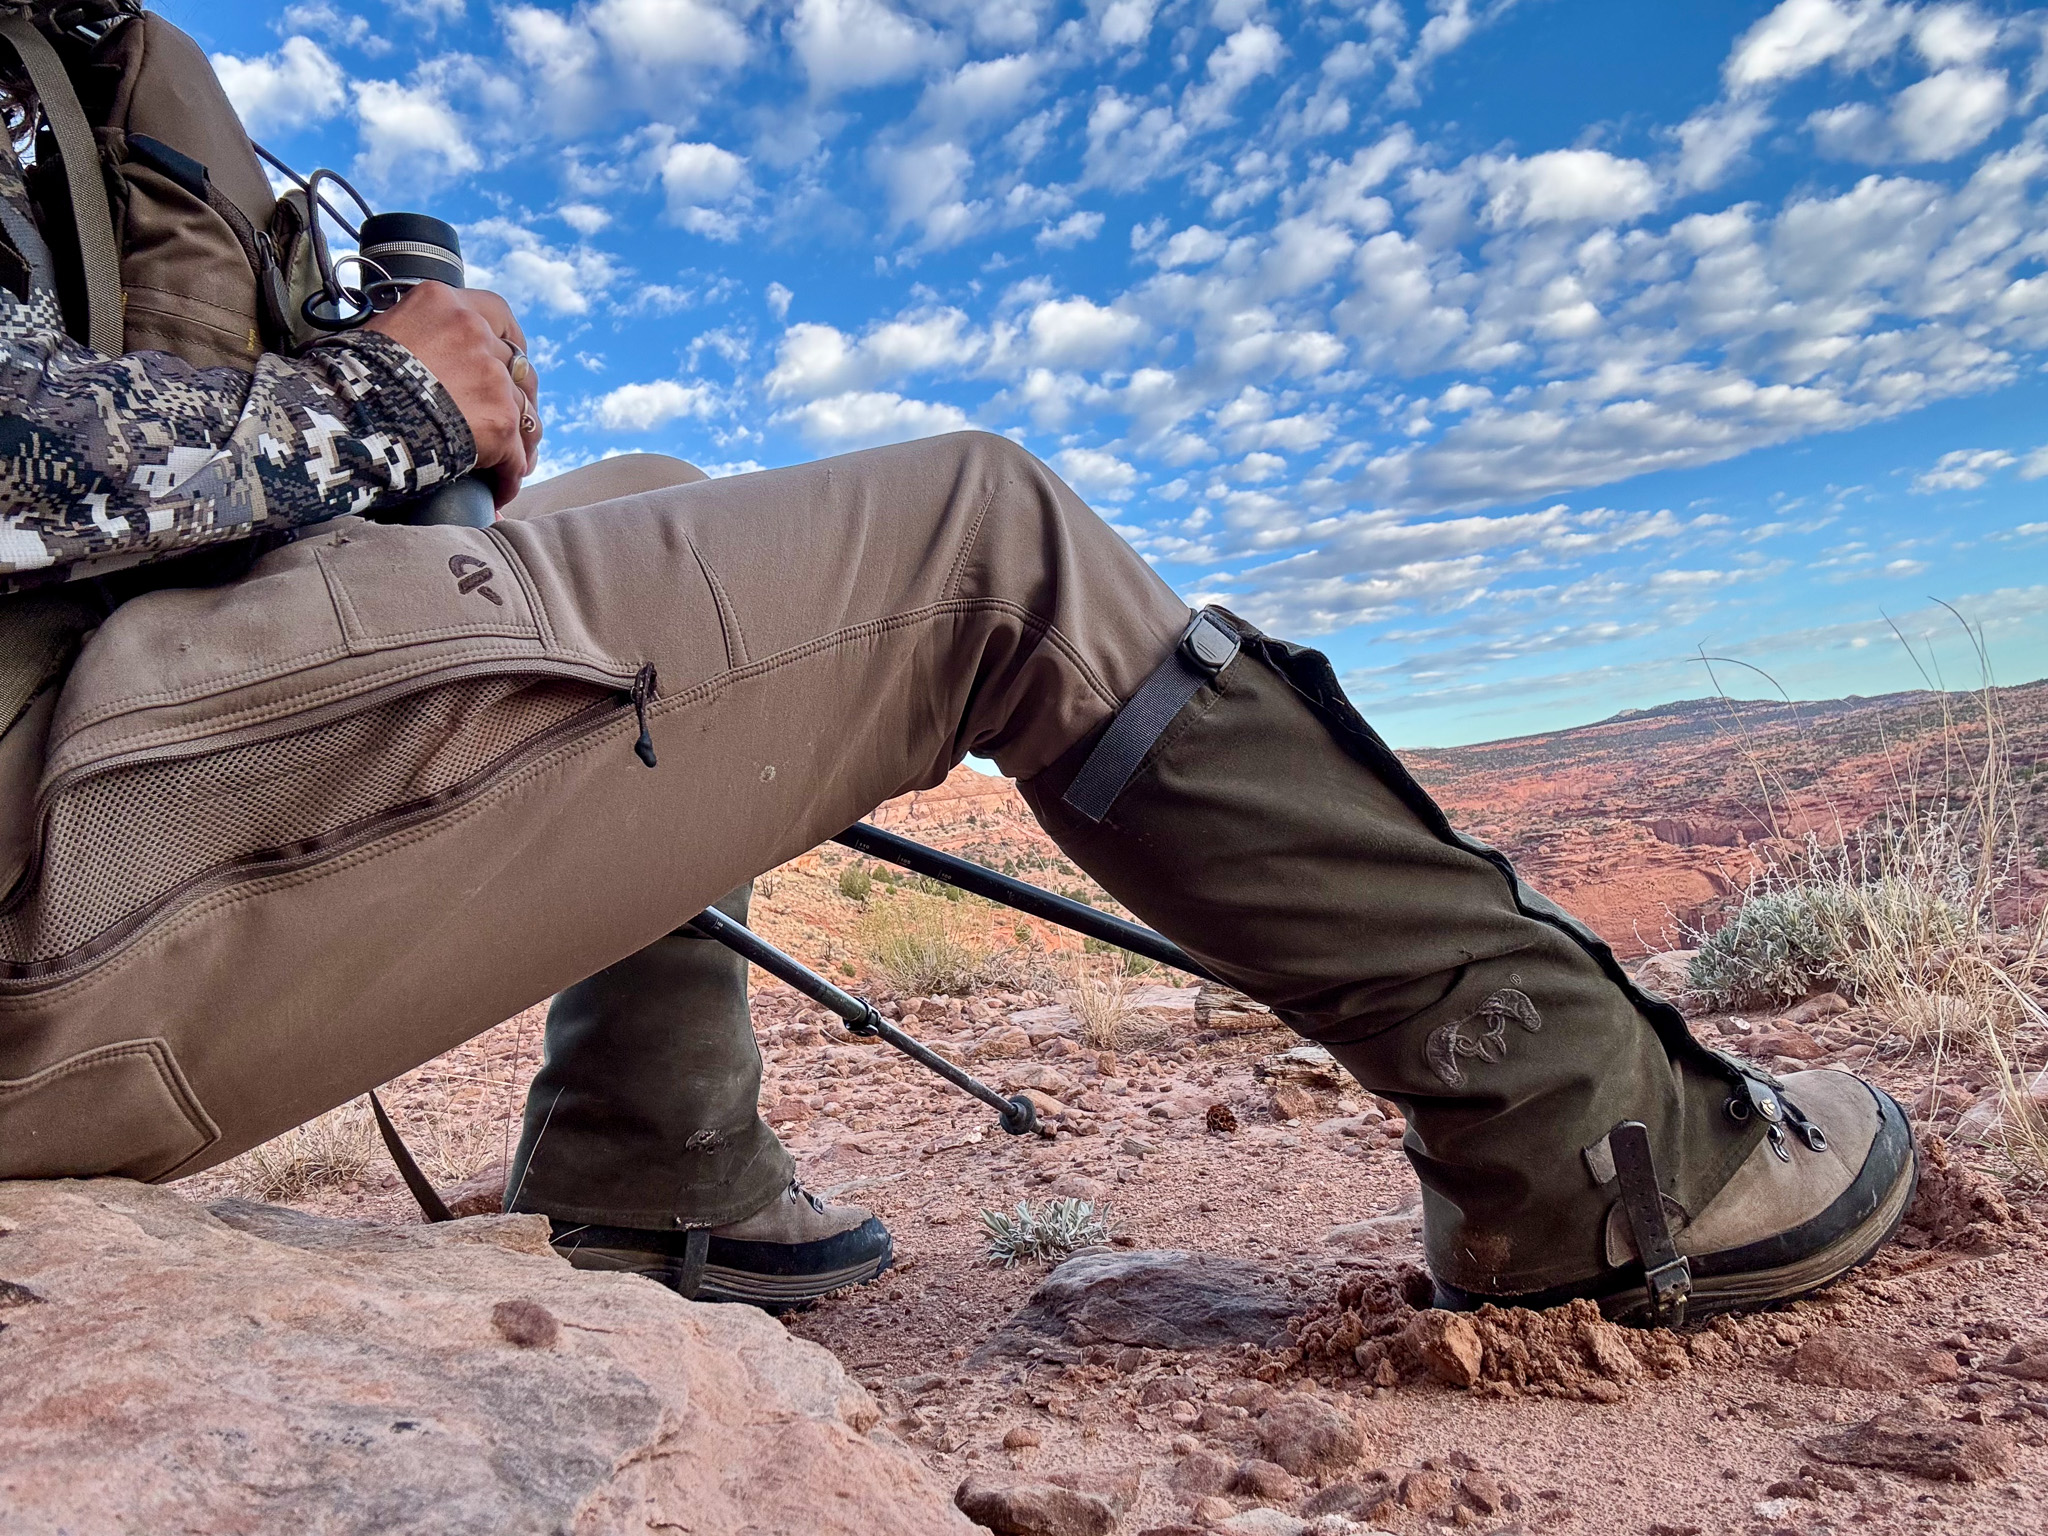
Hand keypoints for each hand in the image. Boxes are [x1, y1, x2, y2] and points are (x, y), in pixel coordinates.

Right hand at [366, 282, 541, 507]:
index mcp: (444, 304)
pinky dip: (509, 475)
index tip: (510, 362)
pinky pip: (517, 453)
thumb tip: (423, 358)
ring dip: (520, 439)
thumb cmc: (347, 383)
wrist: (342, 420)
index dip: (510, 342)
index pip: (498, 314)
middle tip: (514, 420)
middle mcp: (473, 331)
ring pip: (525, 411)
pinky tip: (498, 491)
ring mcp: (491, 376)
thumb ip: (416, 336)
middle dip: (518, 396)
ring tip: (512, 462)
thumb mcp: (380, 335)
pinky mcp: (501, 420)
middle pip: (517, 367)